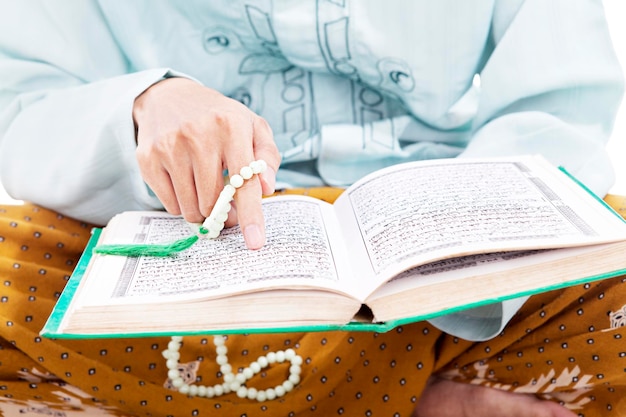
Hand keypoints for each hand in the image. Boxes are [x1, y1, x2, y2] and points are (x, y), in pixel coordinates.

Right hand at [133, 77, 280, 249]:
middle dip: (223, 212)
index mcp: (231, 126)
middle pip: (214, 204)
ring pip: (191, 209)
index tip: (255, 242)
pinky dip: (182, 204)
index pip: (244, 182)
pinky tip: (185, 181)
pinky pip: (170, 206)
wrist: (169, 97)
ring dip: (202, 210)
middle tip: (227, 204)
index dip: (251, 215)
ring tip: (205, 189)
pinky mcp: (147, 159)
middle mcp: (198, 135)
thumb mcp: (253, 127)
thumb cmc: (220, 119)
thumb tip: (267, 188)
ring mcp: (169, 147)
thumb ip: (267, 156)